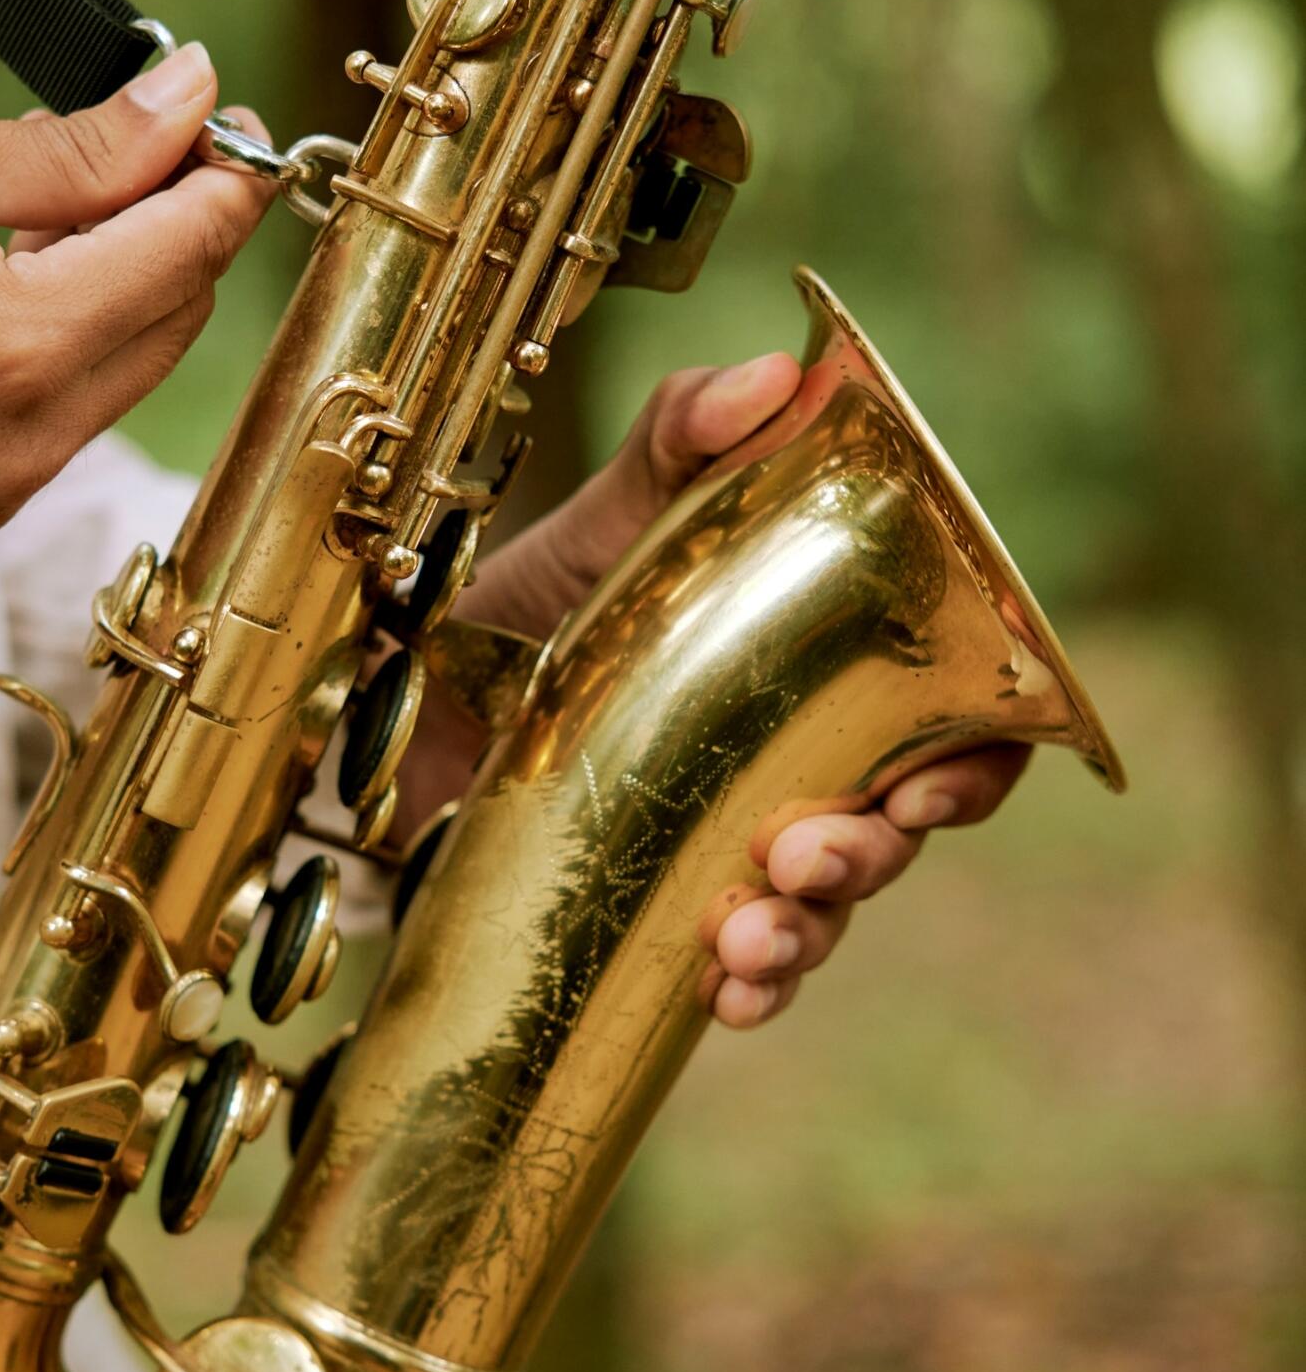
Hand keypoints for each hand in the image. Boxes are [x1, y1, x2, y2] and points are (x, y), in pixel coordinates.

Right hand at [0, 41, 270, 539]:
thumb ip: (72, 147)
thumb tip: (183, 100)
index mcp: (23, 347)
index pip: (188, 252)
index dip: (225, 175)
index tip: (233, 121)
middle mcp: (32, 439)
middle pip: (176, 319)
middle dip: (184, 227)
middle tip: (161, 145)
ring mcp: (4, 487)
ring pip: (128, 373)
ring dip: (129, 286)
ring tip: (70, 204)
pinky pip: (67, 416)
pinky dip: (70, 344)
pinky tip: (20, 282)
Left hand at [405, 355, 1028, 1027]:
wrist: (393, 718)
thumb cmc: (514, 616)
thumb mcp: (593, 524)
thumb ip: (678, 442)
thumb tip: (774, 374)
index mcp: (820, 675)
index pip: (951, 725)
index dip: (978, 763)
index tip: (933, 787)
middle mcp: (797, 768)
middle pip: (896, 832)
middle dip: (872, 856)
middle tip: (802, 852)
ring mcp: (734, 850)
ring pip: (826, 912)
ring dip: (809, 933)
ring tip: (746, 936)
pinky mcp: (664, 918)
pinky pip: (743, 978)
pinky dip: (753, 994)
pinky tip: (725, 997)